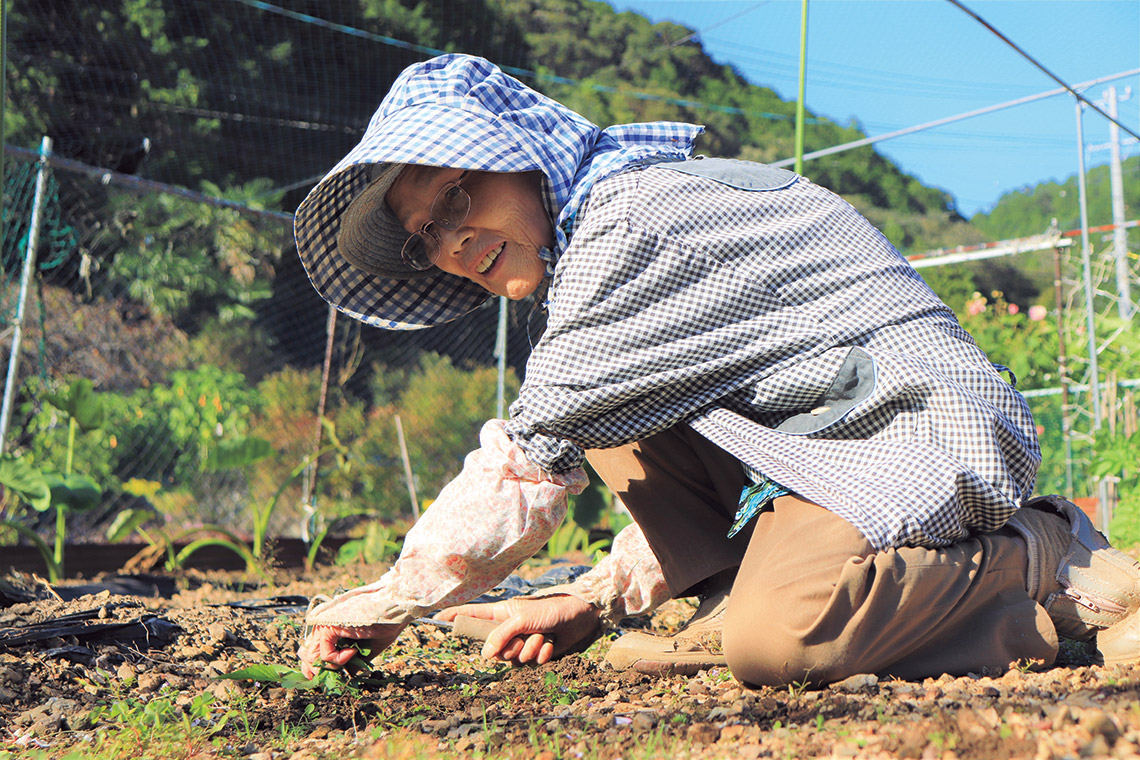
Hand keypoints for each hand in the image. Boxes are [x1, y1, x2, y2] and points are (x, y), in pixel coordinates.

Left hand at [297, 622, 404, 678]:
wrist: (395, 608)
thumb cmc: (385, 624)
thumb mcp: (367, 648)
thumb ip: (352, 662)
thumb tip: (345, 676)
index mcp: (331, 626)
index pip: (310, 649)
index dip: (314, 667)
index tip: (325, 679)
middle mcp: (323, 624)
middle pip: (307, 655)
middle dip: (320, 672)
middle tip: (337, 677)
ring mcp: (324, 624)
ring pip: (312, 657)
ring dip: (330, 668)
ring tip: (348, 662)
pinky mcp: (328, 627)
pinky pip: (325, 654)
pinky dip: (338, 660)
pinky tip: (353, 651)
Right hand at [436, 595, 600, 665]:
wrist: (581, 617)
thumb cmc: (551, 609)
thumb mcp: (521, 618)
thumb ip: (500, 635)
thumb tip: (486, 655)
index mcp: (502, 613)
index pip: (472, 615)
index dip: (454, 617)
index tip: (435, 619)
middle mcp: (509, 629)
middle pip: (493, 649)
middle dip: (510, 645)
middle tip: (525, 634)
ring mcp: (522, 642)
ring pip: (514, 659)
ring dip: (531, 649)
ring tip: (543, 635)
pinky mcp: (536, 654)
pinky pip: (531, 664)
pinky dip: (543, 655)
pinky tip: (552, 643)